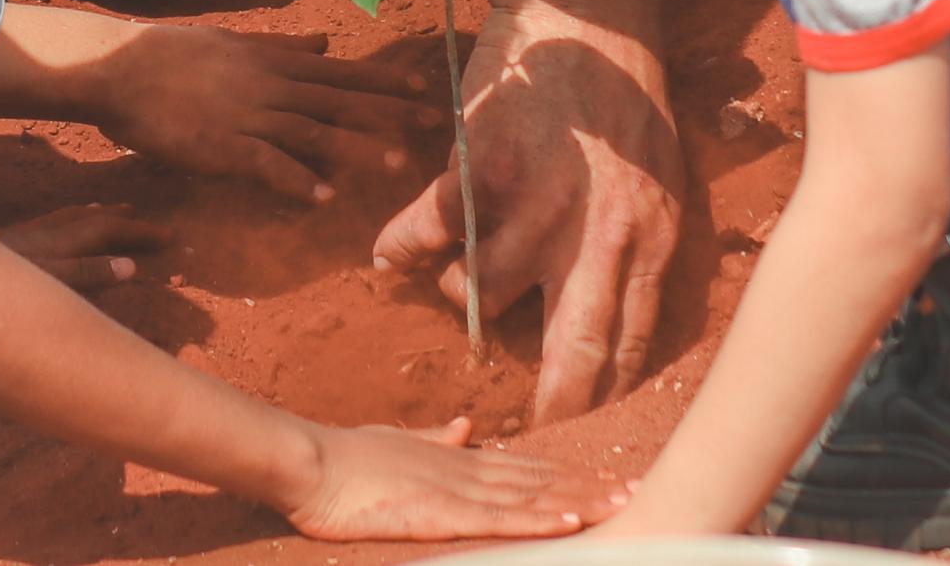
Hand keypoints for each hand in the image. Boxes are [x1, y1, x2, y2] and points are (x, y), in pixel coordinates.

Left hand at [0, 202, 169, 292]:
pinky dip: (70, 219)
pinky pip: (52, 222)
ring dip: (96, 216)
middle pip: (90, 222)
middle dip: (122, 221)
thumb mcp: (45, 286)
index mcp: (59, 245)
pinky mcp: (9, 242)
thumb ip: (87, 275)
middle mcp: (45, 235)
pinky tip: (63, 225)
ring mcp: (26, 237)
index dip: (139, 234)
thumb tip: (130, 267)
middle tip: (147, 222)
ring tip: (114, 213)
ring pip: (69, 219)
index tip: (170, 236)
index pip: (108, 234)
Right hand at [93, 23, 437, 201]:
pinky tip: (323, 197)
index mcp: (272, 61)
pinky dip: (296, 181)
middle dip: (386, 111)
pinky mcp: (220, 145)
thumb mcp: (235, 44)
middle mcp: (268, 85)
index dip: (381, 80)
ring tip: (393, 163)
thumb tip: (326, 43)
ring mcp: (245, 115)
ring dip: (354, 148)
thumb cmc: (172, 55)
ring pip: (311, 130)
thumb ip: (282, 48)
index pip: (338, 70)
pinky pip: (265, 165)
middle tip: (432, 125)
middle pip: (338, 98)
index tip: (421, 87)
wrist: (120, 67)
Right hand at [283, 418, 625, 542]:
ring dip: (580, 502)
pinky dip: (538, 521)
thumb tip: (464, 426)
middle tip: (639, 491)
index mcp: (458, 457)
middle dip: (591, 487)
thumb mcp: (397, 442)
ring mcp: (458, 488)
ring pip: (532, 497)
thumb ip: (433, 438)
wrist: (311, 460)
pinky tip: (570, 523)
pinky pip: (500, 519)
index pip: (527, 466)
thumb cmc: (346, 457)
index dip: (570, 473)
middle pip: (542, 479)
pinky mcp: (442, 512)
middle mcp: (468, 468)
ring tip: (623, 506)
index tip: (609, 477)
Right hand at [373, 0, 686, 421]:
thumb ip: (637, 251)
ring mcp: (537, 200)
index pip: (629, 348)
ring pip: (483, 292)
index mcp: (650, 239)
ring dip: (461, 294)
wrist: (587, 11)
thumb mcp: (659, 181)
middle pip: (571, 351)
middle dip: (546, 408)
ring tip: (454, 279)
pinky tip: (393, 251)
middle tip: (519, 436)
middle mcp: (598, 231)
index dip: (599, 402)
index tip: (574, 437)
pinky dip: (401, 246)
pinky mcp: (482, 165)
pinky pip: (427, 232)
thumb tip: (618, 329)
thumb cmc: (623, 102)